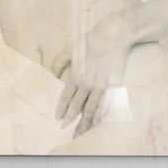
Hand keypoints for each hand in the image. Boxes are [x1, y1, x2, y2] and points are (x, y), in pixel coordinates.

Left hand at [56, 10, 137, 136]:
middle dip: (70, 120)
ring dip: (85, 123)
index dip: (61, 109)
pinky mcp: (113, 85)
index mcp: (76, 74)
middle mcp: (87, 83)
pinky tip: (98, 122)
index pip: (66, 97)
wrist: (115, 34)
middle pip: (76, 107)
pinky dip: (101, 115)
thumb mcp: (71, 47)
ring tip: (81, 133)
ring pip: (91, 109)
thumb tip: (53, 74)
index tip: (58, 119)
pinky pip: (105, 104)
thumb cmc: (93, 39)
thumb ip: (60, 62)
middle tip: (65, 130)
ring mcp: (101, 85)